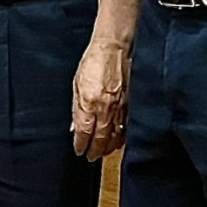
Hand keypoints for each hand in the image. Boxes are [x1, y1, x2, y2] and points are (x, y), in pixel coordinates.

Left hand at [70, 38, 129, 159]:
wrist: (114, 48)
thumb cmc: (94, 62)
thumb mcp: (77, 84)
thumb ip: (76, 108)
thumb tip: (75, 127)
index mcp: (89, 103)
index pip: (85, 133)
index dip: (81, 145)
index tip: (79, 151)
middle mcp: (106, 108)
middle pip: (101, 139)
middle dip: (95, 151)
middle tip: (90, 157)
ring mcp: (121, 108)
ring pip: (116, 136)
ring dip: (109, 147)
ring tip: (103, 152)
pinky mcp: (132, 105)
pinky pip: (127, 127)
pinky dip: (122, 137)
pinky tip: (118, 140)